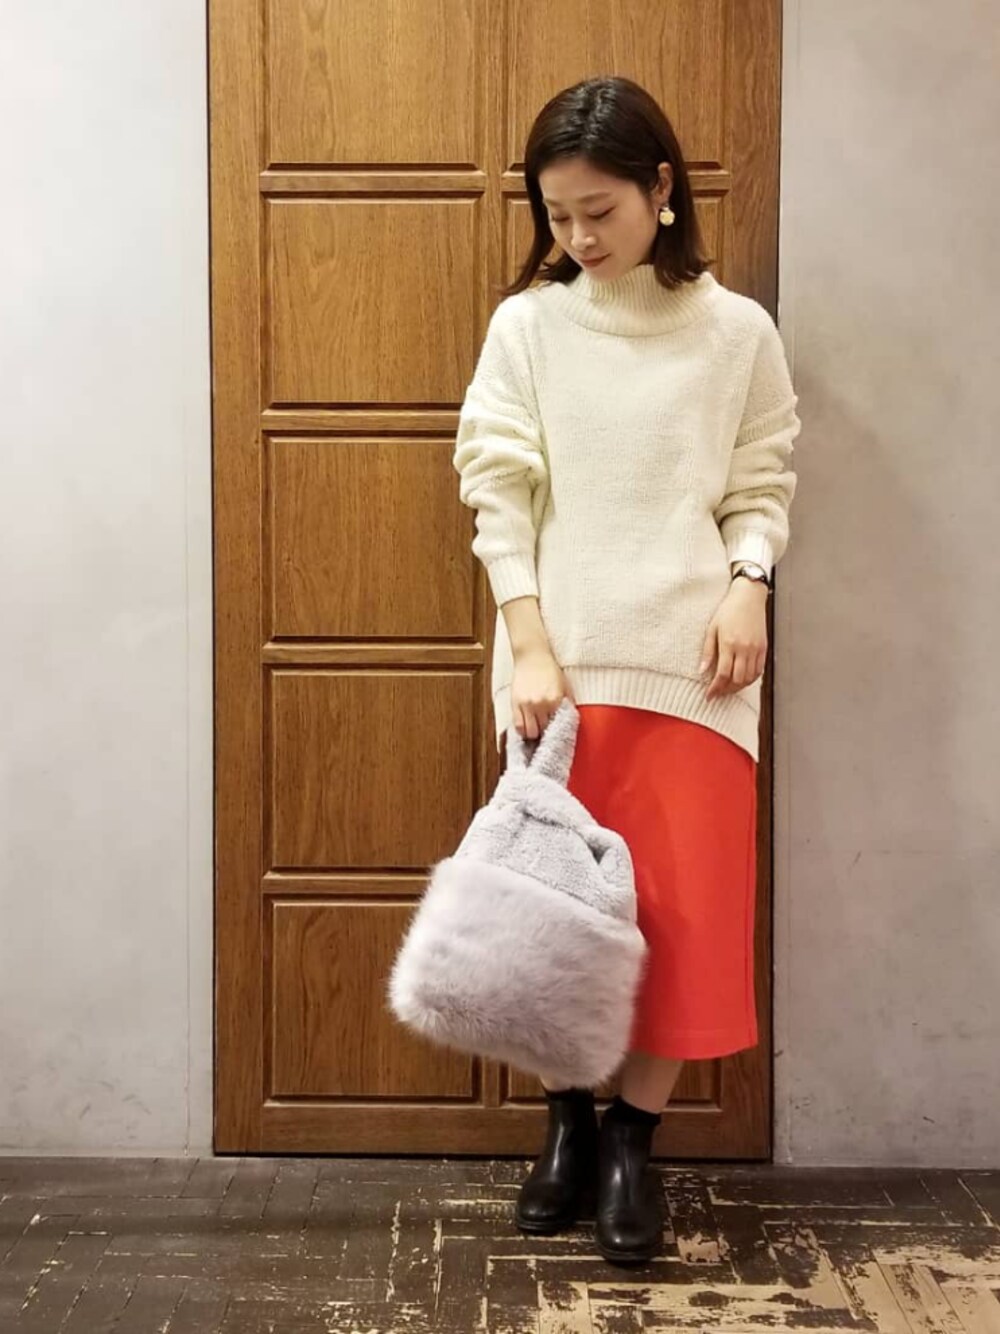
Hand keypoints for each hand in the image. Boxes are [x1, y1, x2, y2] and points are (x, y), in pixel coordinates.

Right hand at [511, 647, 572, 739]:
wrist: (532, 655)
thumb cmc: (549, 669)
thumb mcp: (565, 685)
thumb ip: (568, 702)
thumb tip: (569, 718)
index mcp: (555, 700)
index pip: (557, 726)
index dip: (557, 731)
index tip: (556, 734)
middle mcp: (540, 704)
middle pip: (543, 731)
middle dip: (545, 733)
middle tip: (546, 732)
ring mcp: (526, 704)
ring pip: (529, 732)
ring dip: (534, 733)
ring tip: (536, 730)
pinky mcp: (515, 703)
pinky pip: (517, 725)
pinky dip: (522, 730)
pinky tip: (526, 728)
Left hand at [700, 579, 768, 700]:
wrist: (748, 596)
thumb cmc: (728, 610)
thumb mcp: (712, 628)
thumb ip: (708, 651)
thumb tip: (702, 670)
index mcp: (729, 644)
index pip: (722, 675)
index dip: (715, 689)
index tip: (709, 696)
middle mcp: (744, 649)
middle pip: (737, 680)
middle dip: (726, 690)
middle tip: (718, 693)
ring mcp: (756, 649)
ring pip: (749, 678)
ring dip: (738, 687)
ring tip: (728, 688)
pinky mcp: (764, 648)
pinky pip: (759, 671)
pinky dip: (750, 679)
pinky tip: (742, 679)